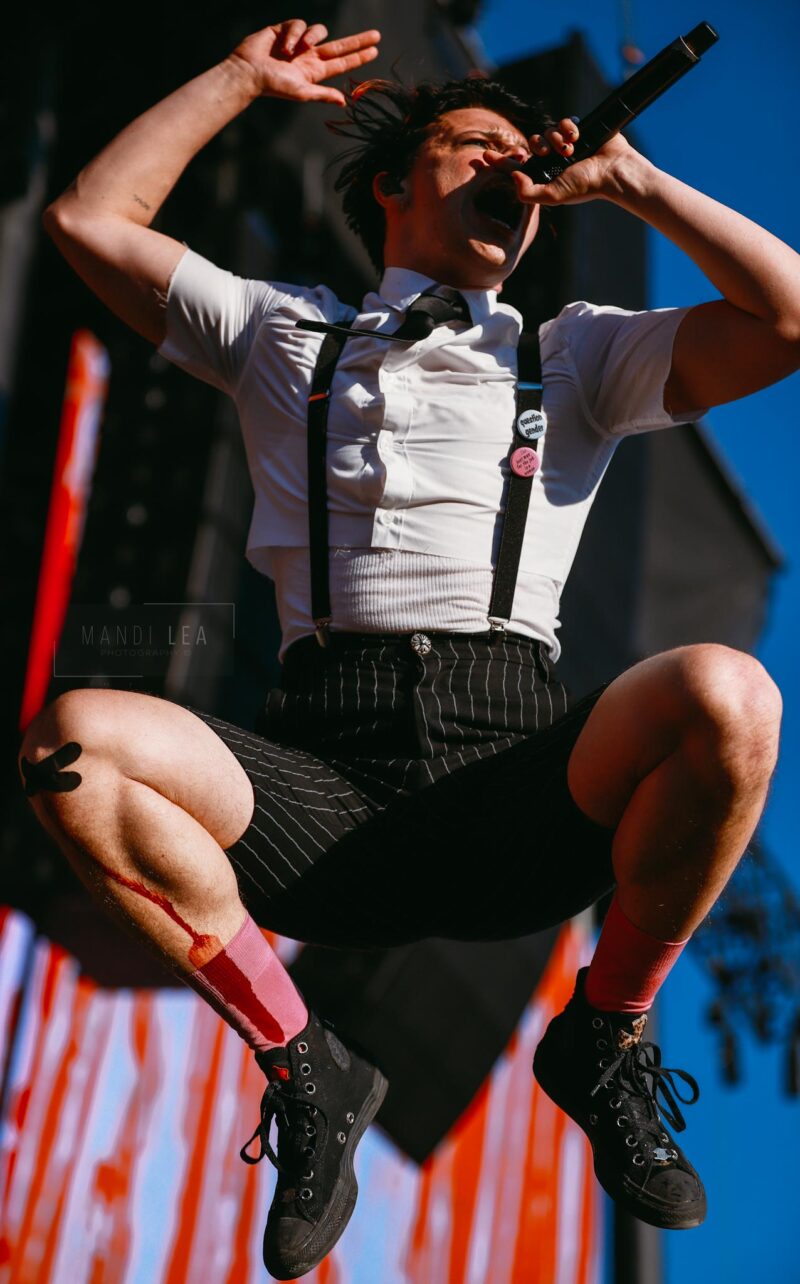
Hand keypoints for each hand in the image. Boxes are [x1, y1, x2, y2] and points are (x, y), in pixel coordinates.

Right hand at [229, 19, 379, 105]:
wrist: (249, 71)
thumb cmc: (273, 85)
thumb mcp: (301, 92)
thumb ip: (323, 94)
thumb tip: (344, 101)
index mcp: (314, 72)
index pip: (341, 63)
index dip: (358, 57)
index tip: (375, 51)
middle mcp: (309, 56)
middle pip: (339, 46)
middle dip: (358, 41)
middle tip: (377, 35)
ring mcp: (298, 42)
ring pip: (318, 31)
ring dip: (310, 37)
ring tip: (295, 50)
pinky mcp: (285, 29)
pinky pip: (299, 24)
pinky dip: (293, 34)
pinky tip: (283, 46)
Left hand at [484, 117, 644, 206]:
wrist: (612, 170)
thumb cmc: (585, 186)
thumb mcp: (553, 196)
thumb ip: (528, 193)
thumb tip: (513, 177)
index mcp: (544, 175)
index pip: (516, 167)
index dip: (499, 162)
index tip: (484, 156)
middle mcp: (552, 160)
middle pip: (531, 144)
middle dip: (539, 146)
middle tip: (551, 153)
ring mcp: (564, 144)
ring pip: (546, 130)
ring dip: (556, 138)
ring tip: (570, 148)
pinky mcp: (576, 130)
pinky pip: (563, 120)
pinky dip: (568, 127)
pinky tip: (577, 137)